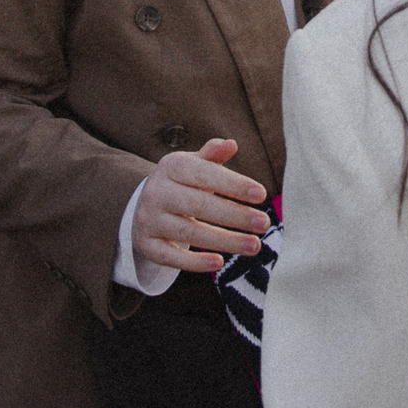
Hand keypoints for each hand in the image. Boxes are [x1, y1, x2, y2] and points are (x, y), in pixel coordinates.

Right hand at [132, 138, 268, 275]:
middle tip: (264, 223)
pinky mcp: (146, 245)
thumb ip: (213, 156)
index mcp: (171, 167)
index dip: (233, 184)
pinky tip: (219, 263)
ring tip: (254, 246)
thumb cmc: (181, 183)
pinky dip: (195, 262)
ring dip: (225, 241)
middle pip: (199, 205)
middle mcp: (156, 192)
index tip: (261, 194)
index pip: (204, 174)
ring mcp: (148, 219)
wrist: (142, 205)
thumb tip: (231, 144)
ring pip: (189, 232)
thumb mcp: (193, 165)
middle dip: (235, 215)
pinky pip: (171, 257)